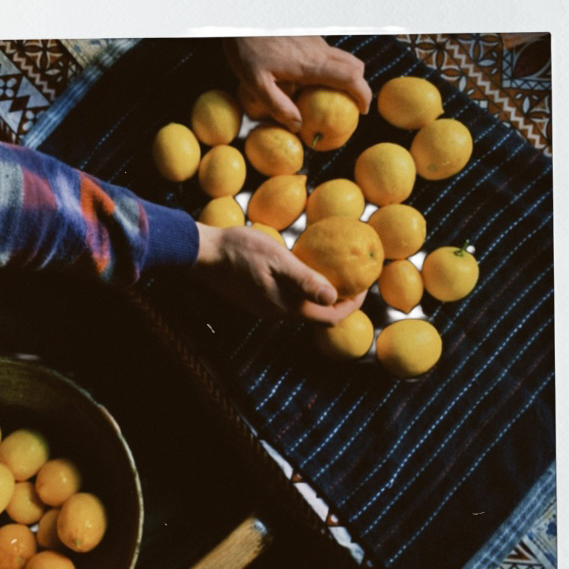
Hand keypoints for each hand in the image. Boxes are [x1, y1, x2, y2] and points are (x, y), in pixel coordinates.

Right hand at [193, 223, 366, 324]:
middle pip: (320, 316)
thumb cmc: (241, 251)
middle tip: (354, 278)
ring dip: (322, 295)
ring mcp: (267, 308)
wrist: (204, 255)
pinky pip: (289, 301)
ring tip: (333, 272)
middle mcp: (279, 314)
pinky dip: (305, 290)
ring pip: (304, 309)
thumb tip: (334, 297)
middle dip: (341, 302)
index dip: (353, 305)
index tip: (365, 286)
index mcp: (288, 307)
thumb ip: (305, 280)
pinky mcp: (258, 300)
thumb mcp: (278, 259)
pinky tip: (304, 270)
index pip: (330, 317)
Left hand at [223, 36, 371, 131]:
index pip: (351, 77)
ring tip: (330, 96)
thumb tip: (298, 126)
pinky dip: (330, 68)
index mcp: (311, 64)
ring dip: (345, 76)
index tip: (363, 110)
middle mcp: (318, 50)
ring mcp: (314, 41)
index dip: (363, 94)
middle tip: (350, 105)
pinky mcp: (307, 36)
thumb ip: (278, 107)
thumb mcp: (255, 84)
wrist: (242, 18)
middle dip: (359, 86)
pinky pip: (328, 53)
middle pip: (354, 66)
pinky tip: (311, 79)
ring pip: (342, 58)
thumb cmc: (246, 50)